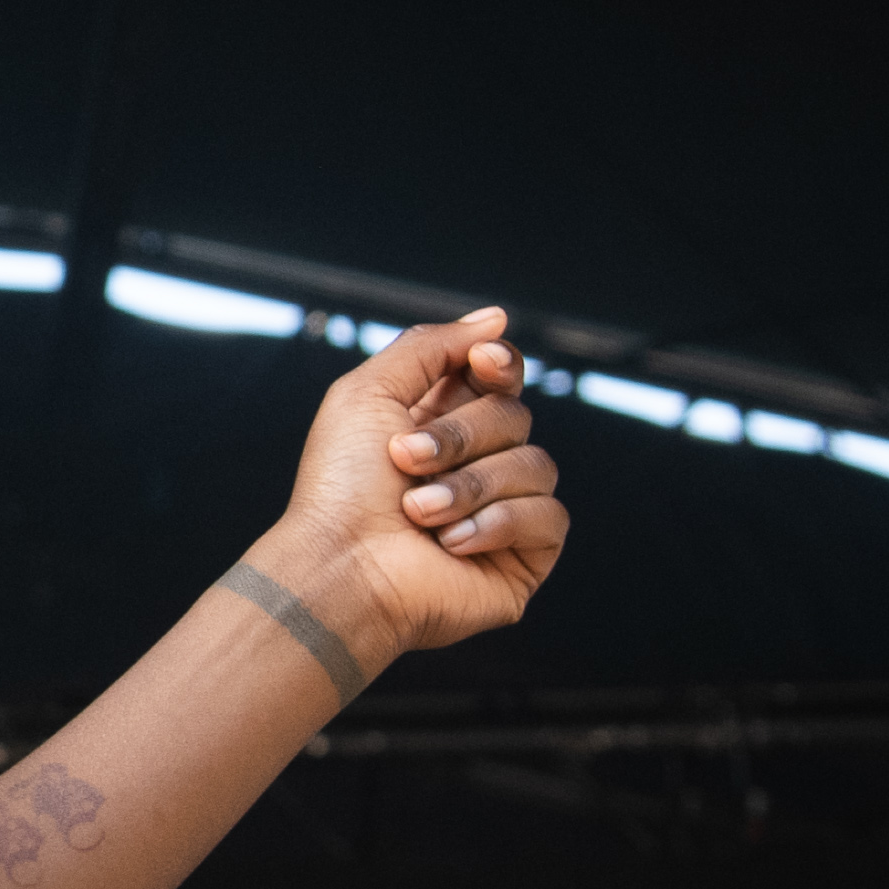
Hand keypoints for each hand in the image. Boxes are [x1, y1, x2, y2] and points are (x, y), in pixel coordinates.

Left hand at [264, 310, 569, 664]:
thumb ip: (430, 347)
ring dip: (470, 486)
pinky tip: (452, 544)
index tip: (482, 364)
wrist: (340, 569)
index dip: (499, 364)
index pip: (500, 376)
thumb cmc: (340, 488)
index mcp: (442, 423)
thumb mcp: (368, 393)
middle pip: (515, 416)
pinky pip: (548, 516)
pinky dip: (498, 524)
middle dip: (460, 437)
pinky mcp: (524, 559)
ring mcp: (504, 512)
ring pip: (537, 465)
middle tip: (404, 461)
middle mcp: (477, 464)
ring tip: (417, 513)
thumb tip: (496, 320)